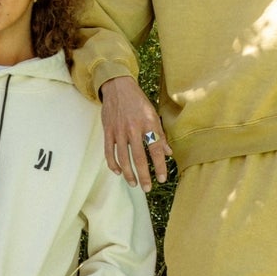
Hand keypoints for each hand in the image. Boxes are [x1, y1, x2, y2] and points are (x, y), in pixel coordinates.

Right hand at [99, 75, 171, 190]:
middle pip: (139, 158)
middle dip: (143, 175)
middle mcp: (133, 129)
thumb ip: (160, 134)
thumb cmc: (137, 101)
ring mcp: (119, 131)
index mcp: (148, 124)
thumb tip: (169, 152)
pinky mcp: (108, 131)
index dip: (160, 165)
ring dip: (128, 173)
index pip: (155, 149)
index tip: (163, 178)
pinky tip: (118, 172)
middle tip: (147, 188)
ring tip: (133, 183)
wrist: (117, 87)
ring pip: (123, 158)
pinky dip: (113, 164)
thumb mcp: (153, 114)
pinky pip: (109, 152)